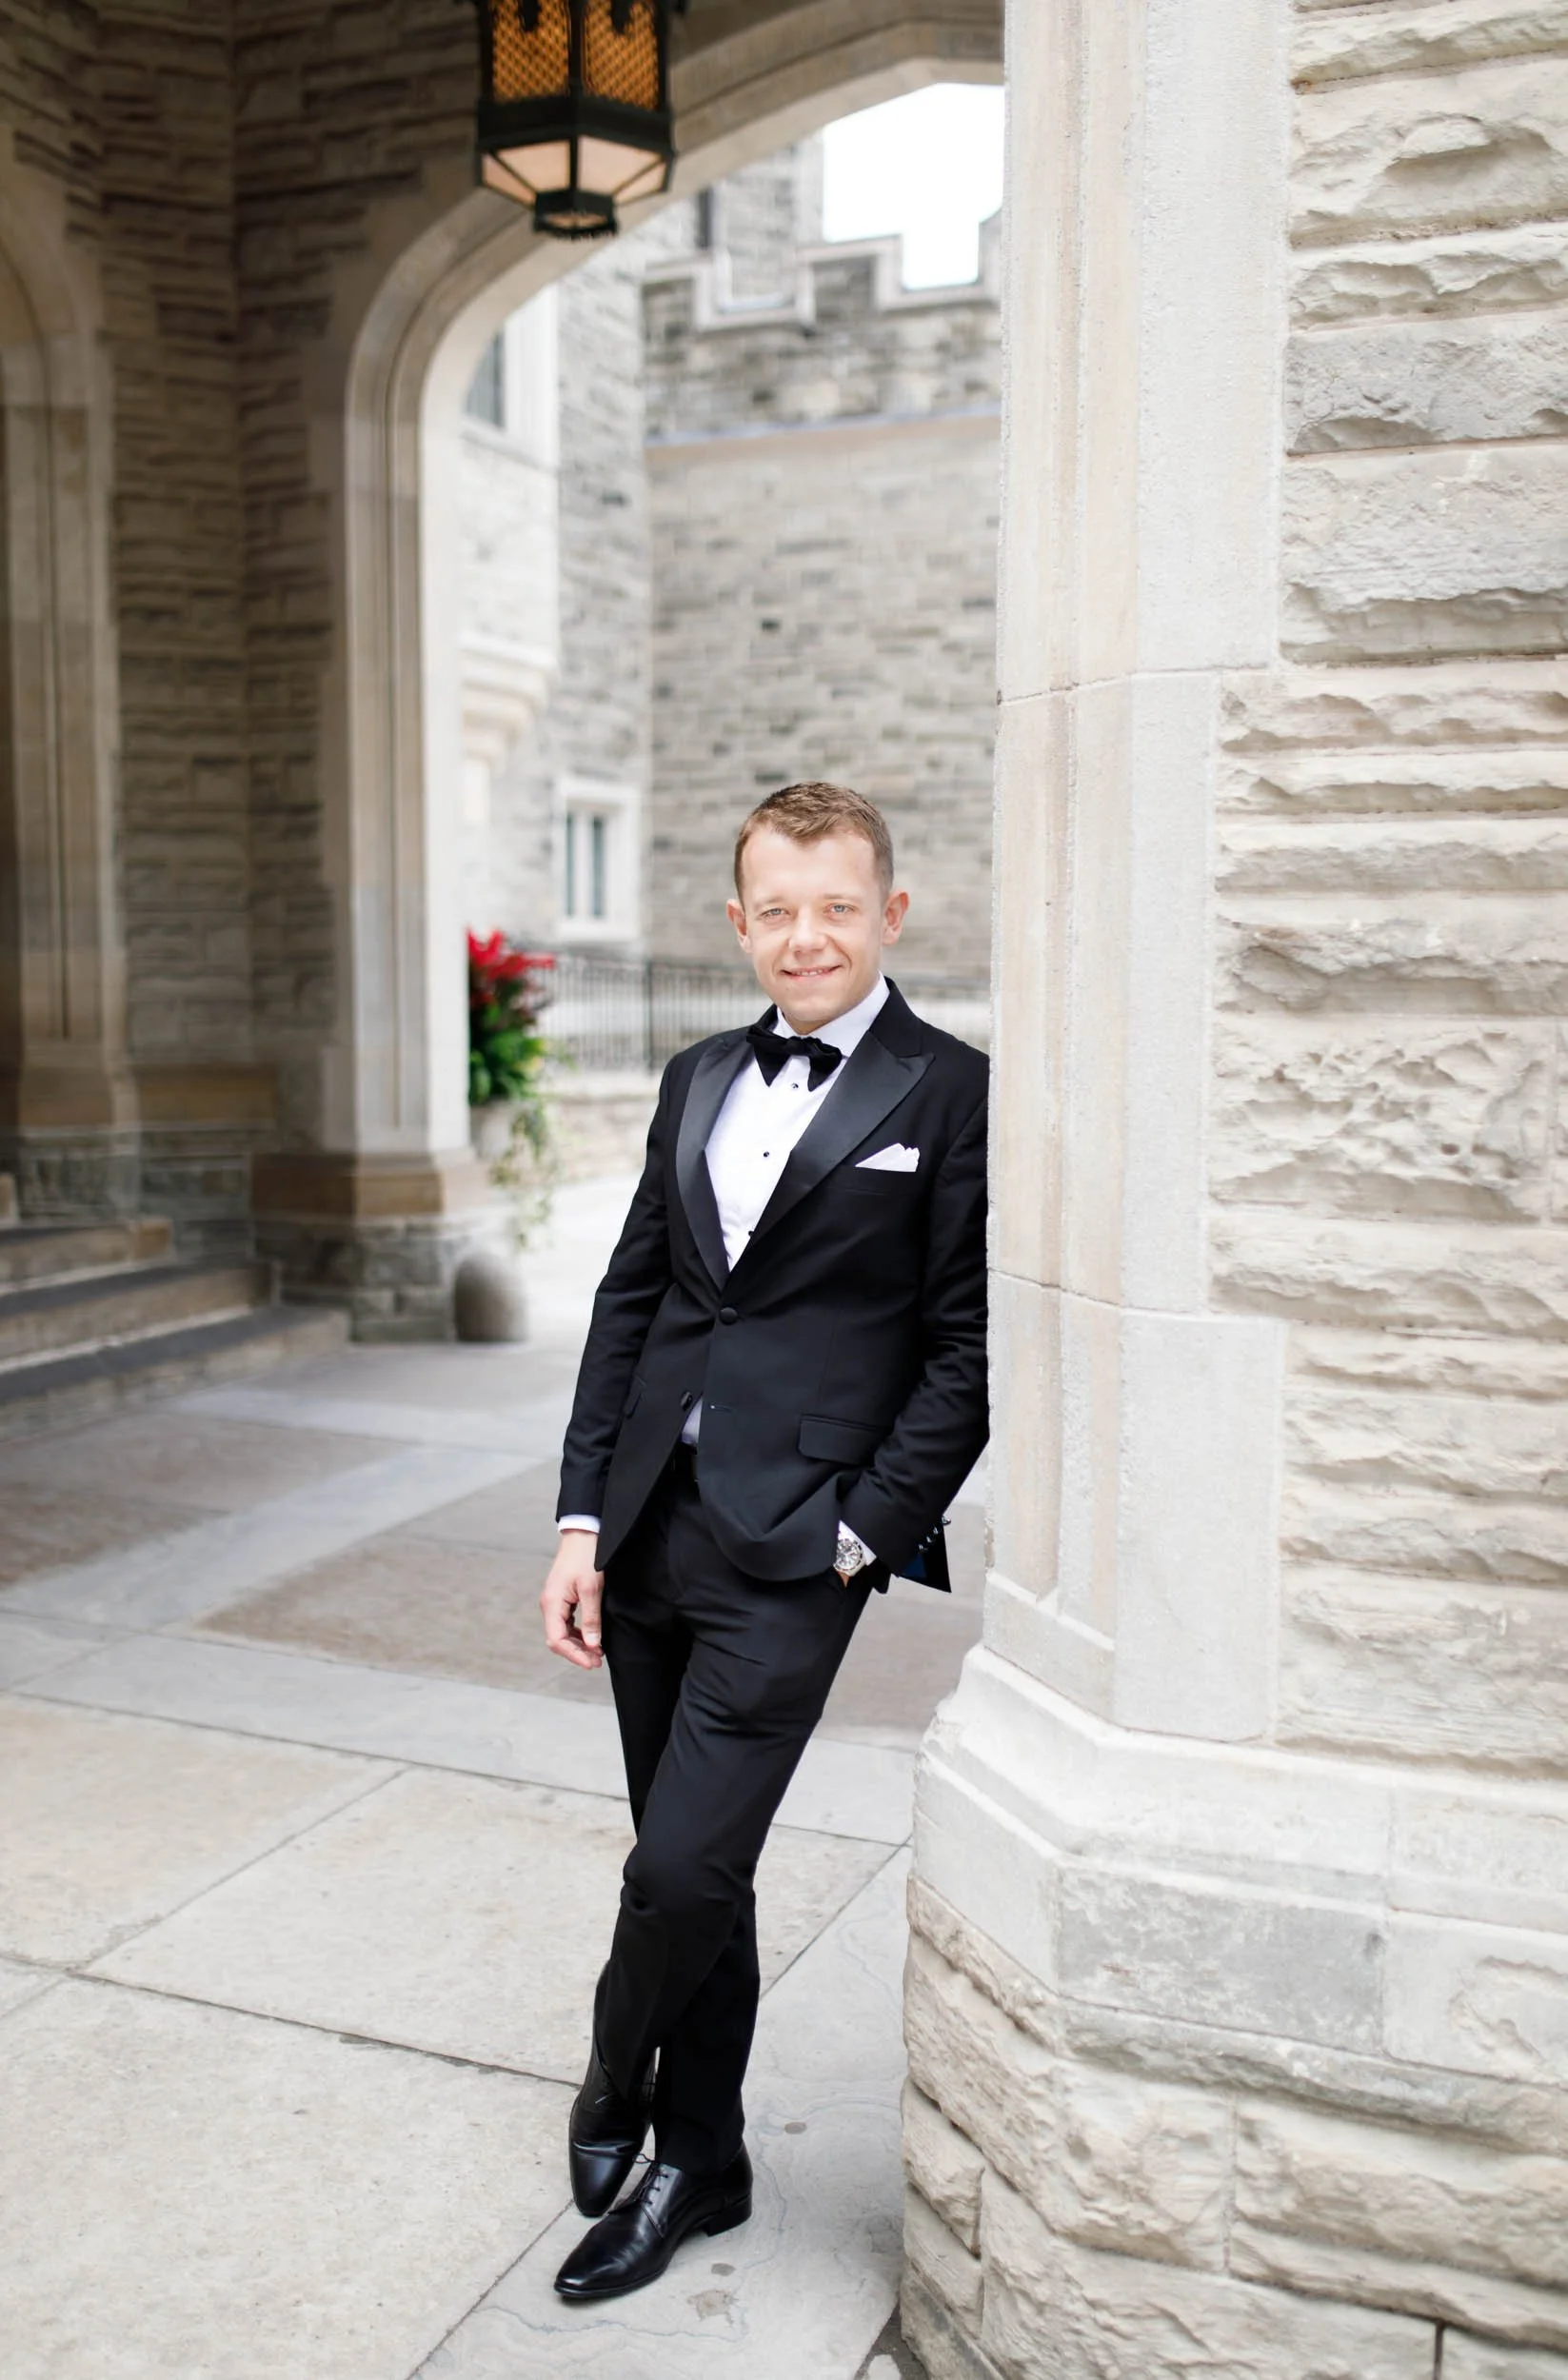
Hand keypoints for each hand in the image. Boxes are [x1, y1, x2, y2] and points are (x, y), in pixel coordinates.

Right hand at [541, 1530, 604, 1668]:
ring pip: (562, 1632)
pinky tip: (592, 1637)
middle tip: (598, 1661)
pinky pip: (566, 1623)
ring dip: (578, 1644)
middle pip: (558, 1639)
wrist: (584, 1534)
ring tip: (597, 1652)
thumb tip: (593, 1645)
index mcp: (552, 1603)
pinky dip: (577, 1633)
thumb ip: (592, 1619)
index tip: (592, 1663)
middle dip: (577, 1653)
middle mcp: (549, 1605)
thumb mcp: (592, 1589)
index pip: (557, 1640)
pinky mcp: (561, 1598)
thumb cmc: (587, 1558)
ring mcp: (554, 1602)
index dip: (574, 1655)